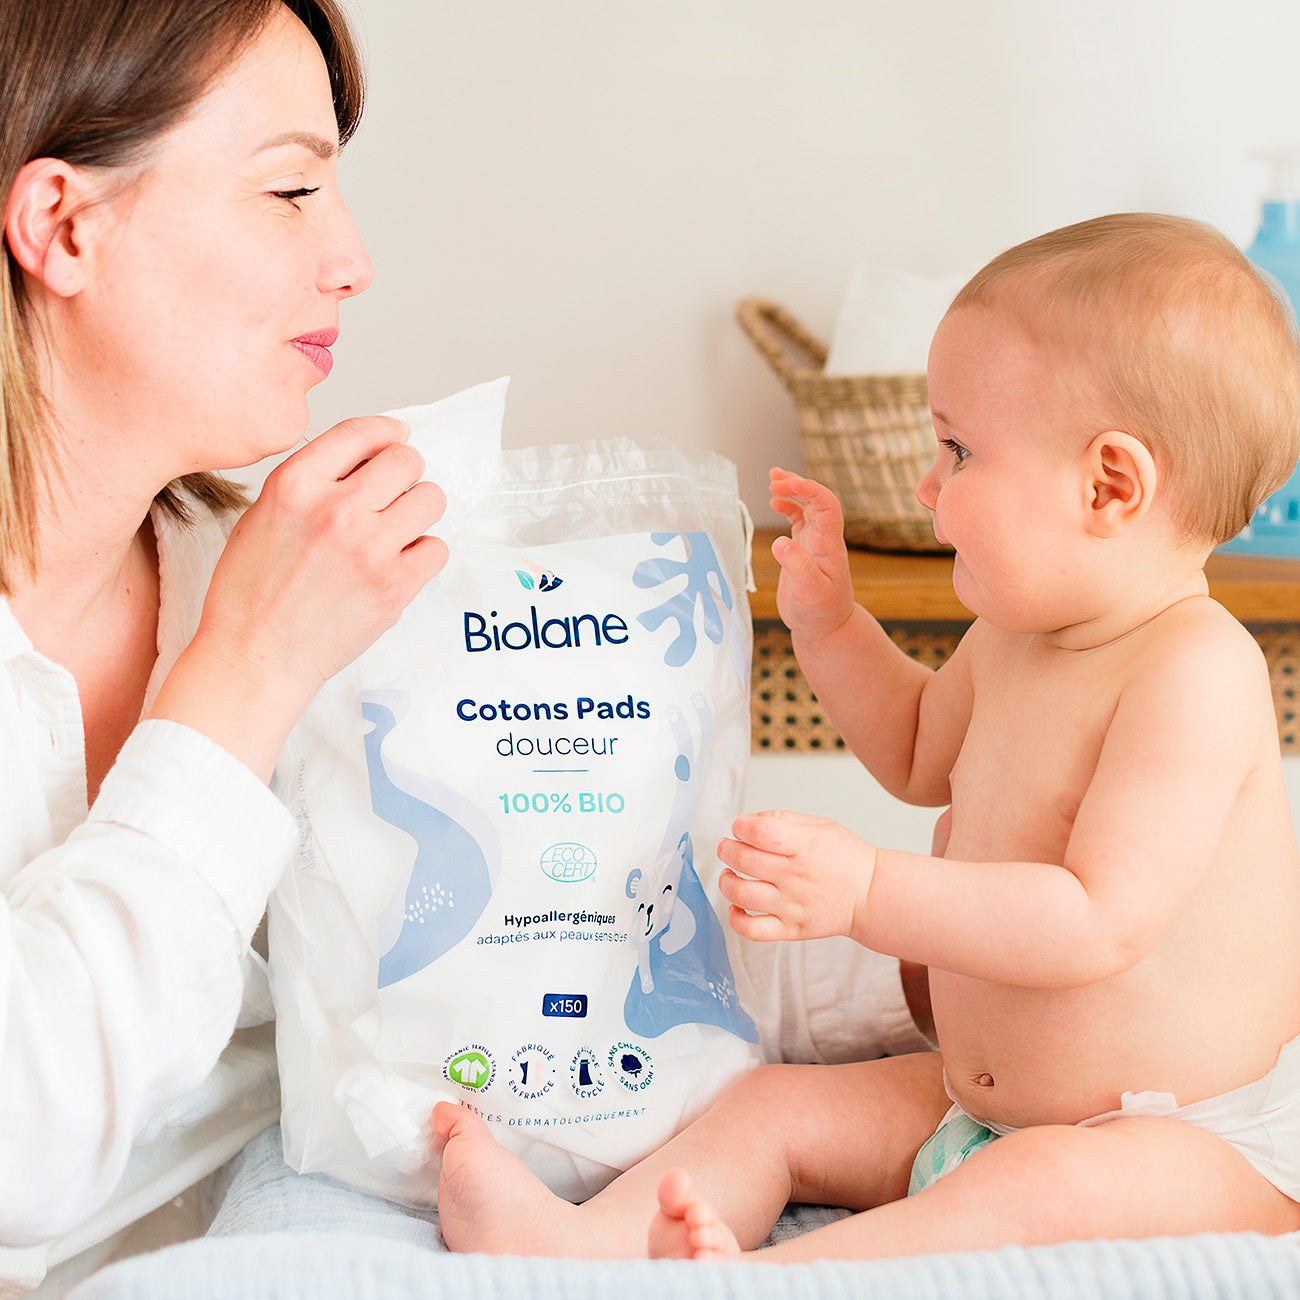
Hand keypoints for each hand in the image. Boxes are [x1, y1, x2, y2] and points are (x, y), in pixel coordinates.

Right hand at [150, 416, 446, 777]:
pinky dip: (423, 554)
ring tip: (396, 532)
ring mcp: (369, 549)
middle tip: (394, 495)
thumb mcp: (263, 516)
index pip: (361, 432)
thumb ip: (313, 483)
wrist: (255, 658)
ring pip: (431, 499)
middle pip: (406, 460)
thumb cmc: (251, 593)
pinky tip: (398, 565)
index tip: (398, 437)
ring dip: (418, 511)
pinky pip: (436, 548)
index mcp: (295, 484)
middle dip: (405, 474)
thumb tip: (367, 460)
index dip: (387, 431)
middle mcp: (335, 509)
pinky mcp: (394, 587)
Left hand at [717, 810, 876, 942]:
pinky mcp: (791, 929)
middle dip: (726, 849)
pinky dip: (736, 919)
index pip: (759, 831)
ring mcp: (792, 905)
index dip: (740, 826)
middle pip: (743, 860)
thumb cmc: (845, 858)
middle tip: (727, 847)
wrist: (870, 895)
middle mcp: (795, 876)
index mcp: (804, 846)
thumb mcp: (819, 825)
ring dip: (726, 881)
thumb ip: (781, 819)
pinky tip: (736, 905)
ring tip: (729, 874)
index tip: (740, 827)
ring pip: (741, 894)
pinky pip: (753, 930)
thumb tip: (748, 822)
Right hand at [767, 468, 854, 639]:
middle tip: (774, 478)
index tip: (789, 482)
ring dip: (793, 491)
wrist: (826, 628)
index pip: (826, 506)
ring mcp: (815, 543)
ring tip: (773, 479)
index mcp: (829, 545)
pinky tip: (774, 502)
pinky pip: (799, 520)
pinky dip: (788, 507)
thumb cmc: (820, 613)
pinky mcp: (804, 550)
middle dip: (797, 485)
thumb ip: (796, 566)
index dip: (811, 490)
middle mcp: (824, 539)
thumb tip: (780, 541)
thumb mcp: (809, 592)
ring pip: (807, 507)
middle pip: (816, 500)